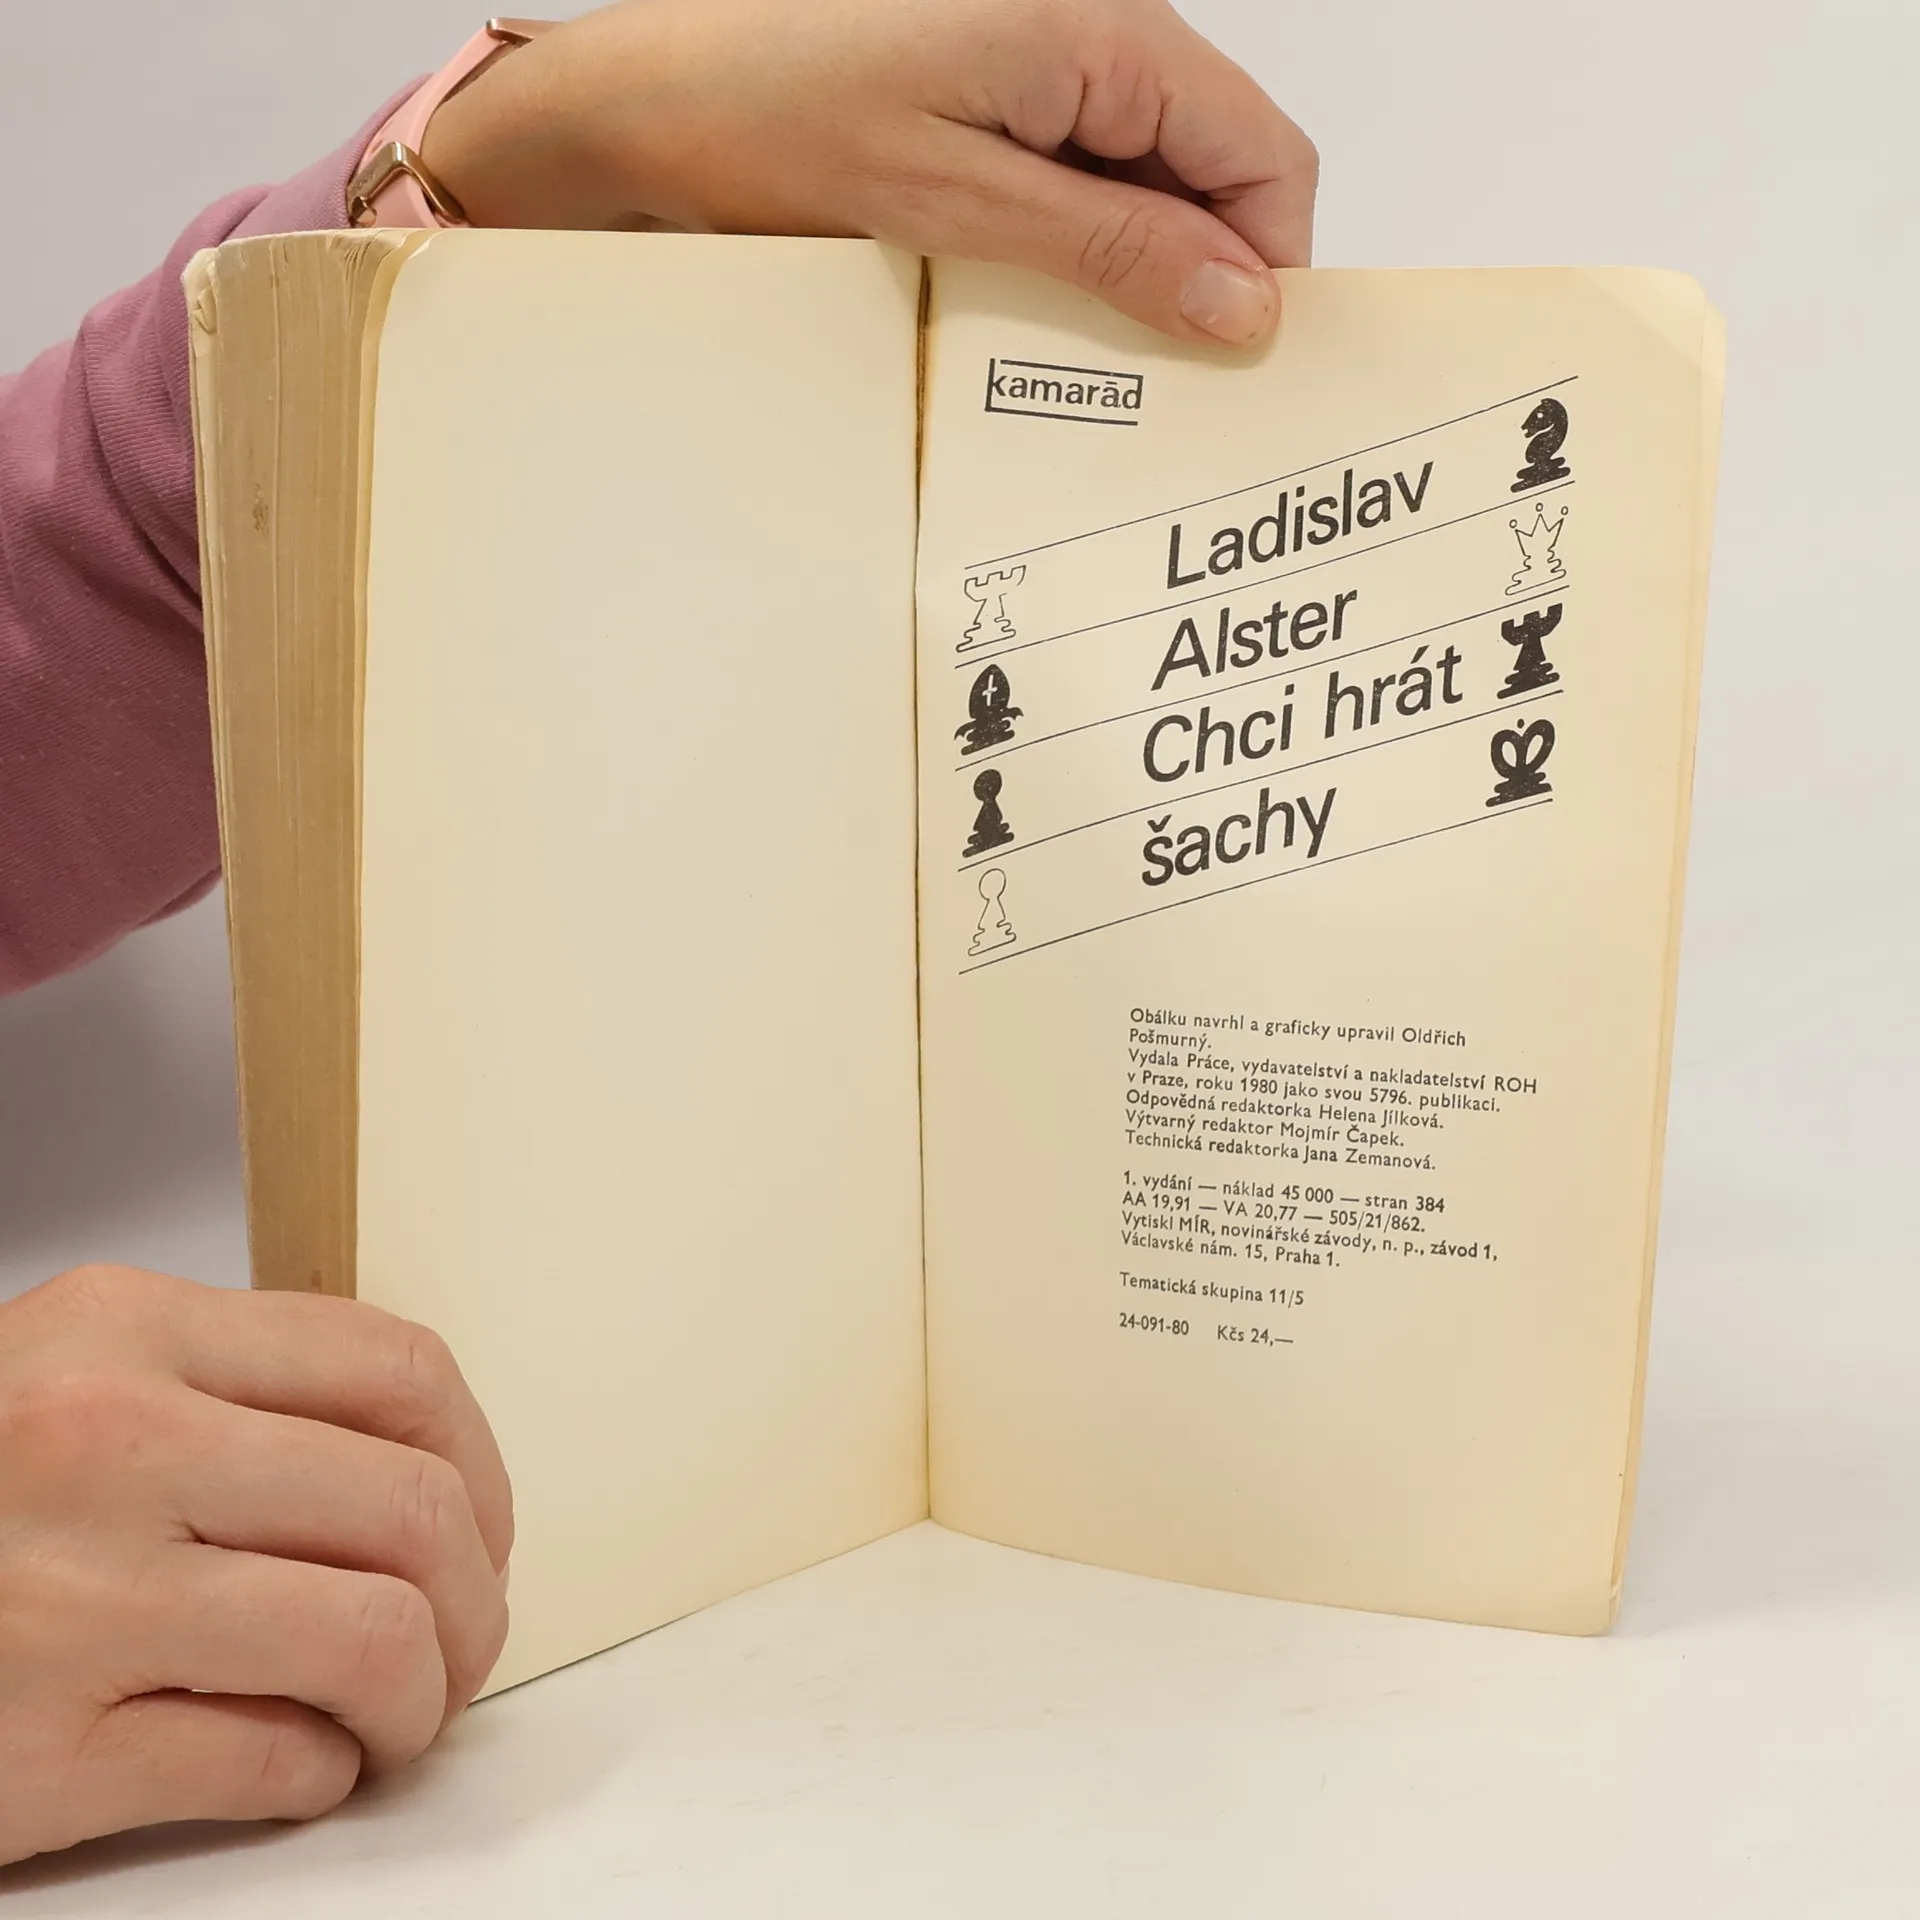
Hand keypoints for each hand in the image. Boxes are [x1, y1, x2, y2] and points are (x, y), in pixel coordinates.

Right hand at [0, 1265, 511, 1865]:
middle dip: (477, 1598)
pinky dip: (324, 1773)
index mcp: (129, 1331)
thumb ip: (239, 1386)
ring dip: (423, 1695)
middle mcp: (109, 1448)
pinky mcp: (37, 1754)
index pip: (402, 1371)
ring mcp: (73, 1602)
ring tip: (402, 1710)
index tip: (483, 1525)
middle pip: (414, 1512)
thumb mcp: (77, 1367)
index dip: (483, 1463)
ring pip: (370, 1641)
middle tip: (464, 1639)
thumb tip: (427, 1464)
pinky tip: (305, 1760)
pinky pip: (270, 1763)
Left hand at [421, 0, 1316, 345]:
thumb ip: (1114, 248)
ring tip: (1070, 345)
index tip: (1229, 364)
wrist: (650, 97)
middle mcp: (1092, 32)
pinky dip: (1075, 245)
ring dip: (1132, 268)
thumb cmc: (773, 117)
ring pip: (1152, 182)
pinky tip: (1027, 299)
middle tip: (1150, 380)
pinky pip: (1083, 177)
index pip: (1263, 155)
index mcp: (1102, 34)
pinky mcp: (1002, 96)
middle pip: (1216, 169)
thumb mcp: (961, 204)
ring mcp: (1046, 64)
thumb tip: (1242, 301)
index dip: (1266, 266)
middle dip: (1201, 275)